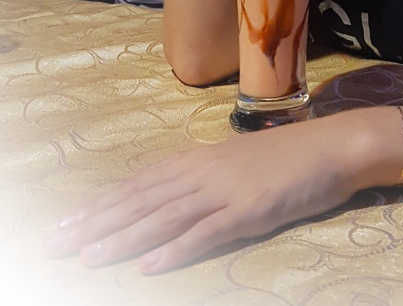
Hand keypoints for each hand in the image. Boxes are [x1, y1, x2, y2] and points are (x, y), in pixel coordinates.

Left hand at [45, 114, 367, 274]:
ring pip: (164, 216)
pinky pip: (207, 233)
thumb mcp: (237, 161)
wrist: (333, 146)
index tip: (67, 223)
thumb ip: (202, 177)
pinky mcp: (249, 210)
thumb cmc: (289, 155)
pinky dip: (176, 250)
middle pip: (142, 199)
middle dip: (97, 222)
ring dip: (124, 238)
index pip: (140, 183)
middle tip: (58, 243)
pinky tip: (150, 267)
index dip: (102, 204)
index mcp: (200, 158)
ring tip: (88, 257)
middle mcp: (205, 171)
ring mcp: (226, 190)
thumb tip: (168, 195)